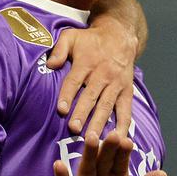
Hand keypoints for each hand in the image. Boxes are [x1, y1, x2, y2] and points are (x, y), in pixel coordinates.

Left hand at [47, 16, 137, 138]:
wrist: (120, 36)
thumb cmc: (90, 40)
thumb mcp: (71, 36)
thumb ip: (59, 49)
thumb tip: (49, 64)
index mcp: (86, 63)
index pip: (75, 81)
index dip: (67, 95)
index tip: (61, 110)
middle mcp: (102, 75)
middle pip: (91, 96)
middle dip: (83, 113)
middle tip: (74, 129)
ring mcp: (116, 84)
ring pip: (107, 106)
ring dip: (100, 123)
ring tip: (92, 139)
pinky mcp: (127, 92)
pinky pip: (126, 110)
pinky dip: (123, 126)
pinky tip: (118, 140)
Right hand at [53, 133, 166, 175]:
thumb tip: (163, 174)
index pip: (120, 160)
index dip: (123, 152)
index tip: (128, 141)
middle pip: (104, 160)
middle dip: (108, 148)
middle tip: (113, 134)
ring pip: (87, 168)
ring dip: (88, 154)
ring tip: (90, 139)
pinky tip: (58, 165)